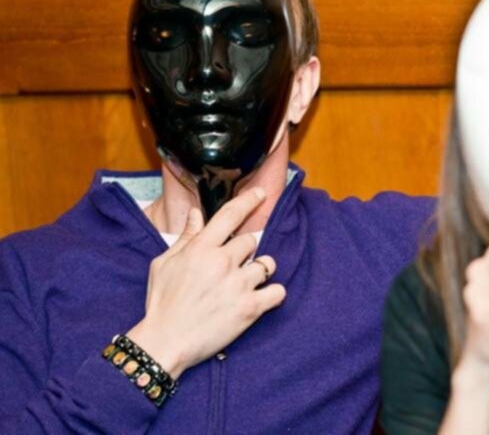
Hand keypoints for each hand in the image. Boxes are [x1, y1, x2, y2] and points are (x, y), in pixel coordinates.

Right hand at [127, 188, 286, 378]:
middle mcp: (222, 262)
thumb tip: (197, 213)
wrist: (165, 342)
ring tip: (246, 283)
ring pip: (267, 264)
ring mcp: (238, 285)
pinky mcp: (250, 308)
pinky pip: (278, 291)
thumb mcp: (164, 264)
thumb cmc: (163, 302)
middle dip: (244, 252)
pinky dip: (274, 294)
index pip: (231, 215)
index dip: (248, 200)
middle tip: (232, 268)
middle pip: (251, 241)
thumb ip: (186, 237)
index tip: (260, 193)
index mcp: (201, 248)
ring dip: (260, 271)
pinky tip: (262, 298)